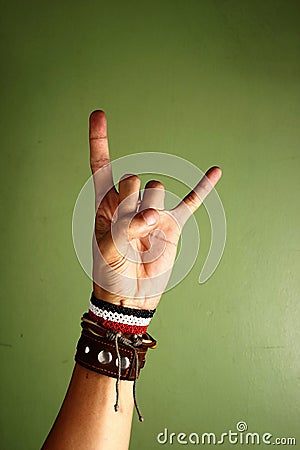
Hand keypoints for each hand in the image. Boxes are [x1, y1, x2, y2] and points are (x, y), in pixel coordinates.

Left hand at [90, 110, 221, 309]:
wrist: (130, 295)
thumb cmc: (110, 271)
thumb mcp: (107, 247)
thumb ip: (126, 225)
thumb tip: (152, 215)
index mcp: (106, 203)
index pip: (102, 165)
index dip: (100, 141)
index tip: (99, 114)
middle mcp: (130, 202)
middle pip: (133, 178)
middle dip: (129, 199)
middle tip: (128, 225)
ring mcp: (153, 211)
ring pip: (156, 189)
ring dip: (150, 212)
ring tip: (145, 235)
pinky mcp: (172, 224)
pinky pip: (190, 202)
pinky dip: (203, 188)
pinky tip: (216, 172)